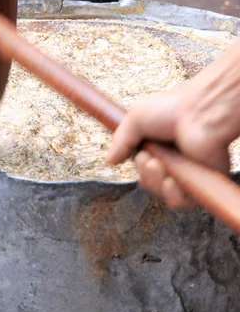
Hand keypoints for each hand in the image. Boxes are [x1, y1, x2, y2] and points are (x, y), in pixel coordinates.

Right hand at [106, 37, 239, 208]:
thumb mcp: (135, 118)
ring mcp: (188, 171)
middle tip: (150, 159)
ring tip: (159, 165)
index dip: (139, 165)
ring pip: (163, 193)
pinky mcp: (202, 182)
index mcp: (161, 145)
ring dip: (155, 182)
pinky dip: (172, 195)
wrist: (199, 114)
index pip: (143, 167)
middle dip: (144, 173)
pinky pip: (182, 202)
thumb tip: (109, 161)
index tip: (141, 154)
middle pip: (150, 181)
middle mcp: (174, 159)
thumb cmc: (172, 109)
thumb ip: (121, 141)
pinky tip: (171, 181)